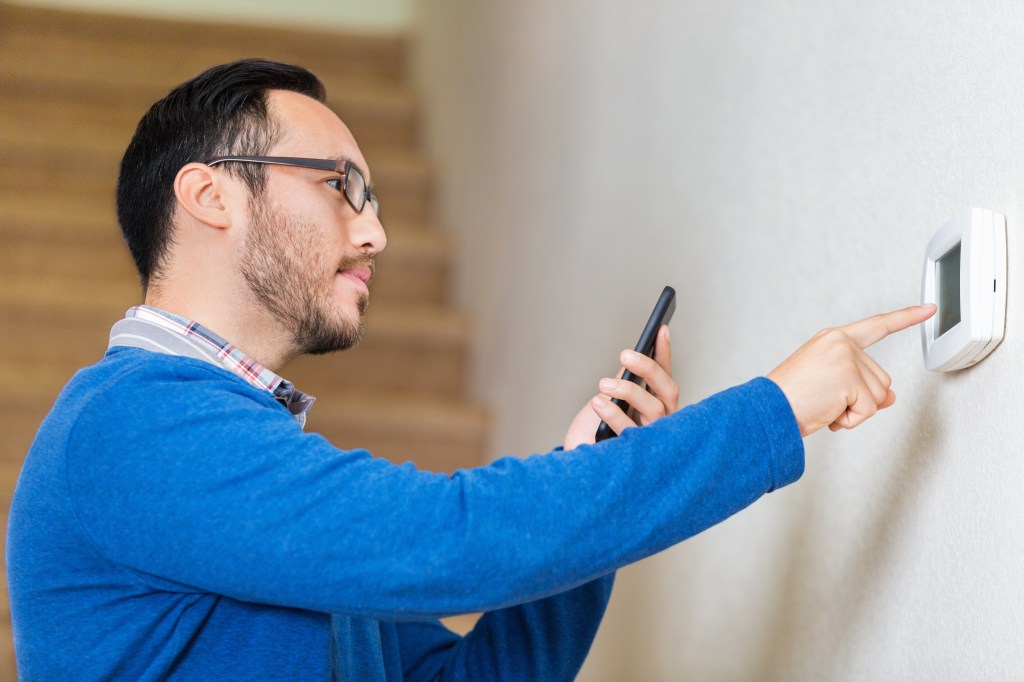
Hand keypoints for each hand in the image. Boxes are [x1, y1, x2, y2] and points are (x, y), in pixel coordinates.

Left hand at [563, 325, 678, 449]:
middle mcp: (661, 419)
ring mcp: (652, 436)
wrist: (580, 465)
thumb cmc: (596, 431)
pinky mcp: (638, 453)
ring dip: (628, 391)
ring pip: (654, 409)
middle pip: (667, 390)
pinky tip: (599, 402)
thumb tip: (632, 360)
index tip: (660, 328)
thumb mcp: (610, 400)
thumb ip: (624, 382)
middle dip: (649, 369)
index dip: (664, 352)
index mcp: (655, 402)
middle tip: (625, 354)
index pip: (664, 374)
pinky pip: (631, 431)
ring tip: (603, 384)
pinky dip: (614, 414)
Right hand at [767, 304, 935, 436]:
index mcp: (833, 339)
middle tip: (828, 401)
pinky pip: (868, 409)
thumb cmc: (790, 398)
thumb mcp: (831, 387)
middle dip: (861, 399)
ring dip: (854, 411)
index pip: (876, 326)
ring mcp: (846, 357)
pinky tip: (828, 412)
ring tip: (825, 406)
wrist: (769, 410)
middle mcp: (841, 343)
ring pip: (878, 395)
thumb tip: (891, 398)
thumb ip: (863, 385)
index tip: (929, 310)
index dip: (905, 318)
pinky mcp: (848, 376)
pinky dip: (850, 420)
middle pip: (881, 379)